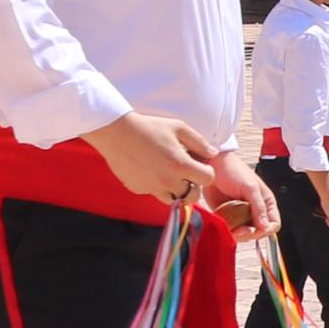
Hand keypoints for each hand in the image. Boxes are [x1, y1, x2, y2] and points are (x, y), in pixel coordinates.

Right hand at [87, 113, 251, 216]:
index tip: (200, 164)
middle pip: (192, 196)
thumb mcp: (179, 128)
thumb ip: (200, 142)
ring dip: (176, 190)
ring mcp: (151, 187)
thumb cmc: (149, 127)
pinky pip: (153, 193)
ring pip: (173, 200)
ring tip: (170, 174)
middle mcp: (166, 181)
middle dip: (194, 186)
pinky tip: (151, 170)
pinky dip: (157, 186)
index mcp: (180, 165)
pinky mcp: (137, 189)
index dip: (207, 172)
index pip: (208, 180)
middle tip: (187, 173)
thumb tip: (213, 154)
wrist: (116, 132)